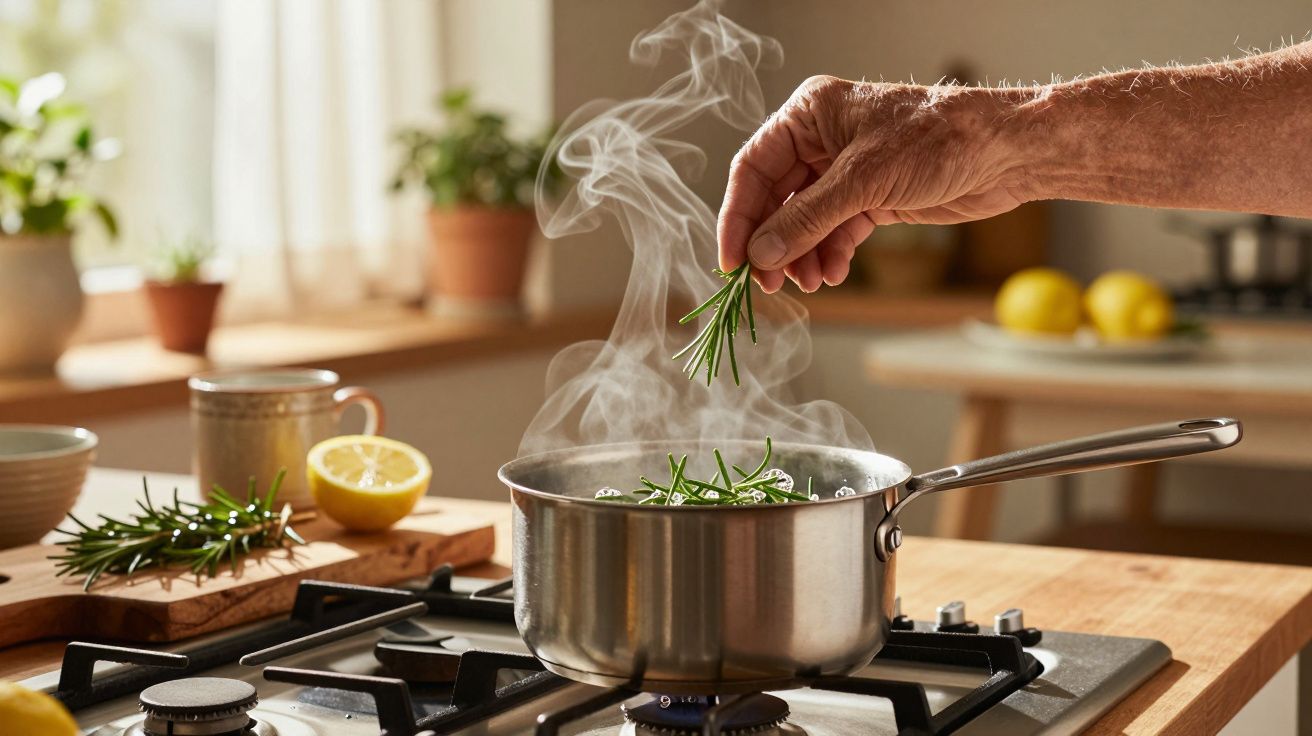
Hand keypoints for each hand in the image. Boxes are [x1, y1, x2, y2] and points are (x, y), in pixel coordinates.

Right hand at [718, 75, 1032, 292]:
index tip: (734, 261)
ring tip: (810, 282)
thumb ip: (808, 218)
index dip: (739, 217)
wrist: (1007, 152)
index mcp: (810, 114)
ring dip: (801, 255)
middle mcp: (822, 140)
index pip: (753, 169)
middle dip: (773, 243)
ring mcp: (846, 171)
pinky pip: (833, 231)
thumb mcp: (865, 180)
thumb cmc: (940, 141)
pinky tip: (832, 273)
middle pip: (776, 199)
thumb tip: (762, 253)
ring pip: (803, 221)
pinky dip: (828, 255)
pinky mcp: (870, 197)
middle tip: (768, 283)